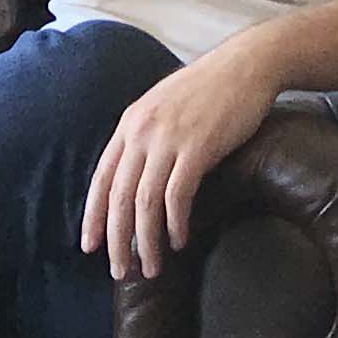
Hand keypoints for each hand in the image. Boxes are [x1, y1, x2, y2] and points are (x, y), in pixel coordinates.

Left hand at [79, 40, 277, 277]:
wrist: (247, 64)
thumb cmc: (210, 88)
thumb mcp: (164, 107)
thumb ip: (146, 137)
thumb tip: (136, 176)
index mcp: (130, 123)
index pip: (101, 178)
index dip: (93, 216)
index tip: (90, 246)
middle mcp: (142, 132)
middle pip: (118, 197)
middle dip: (116, 241)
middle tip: (120, 272)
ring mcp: (169, 140)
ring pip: (145, 203)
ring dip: (147, 242)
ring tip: (152, 268)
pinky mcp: (198, 148)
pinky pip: (178, 196)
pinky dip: (175, 224)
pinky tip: (180, 239)